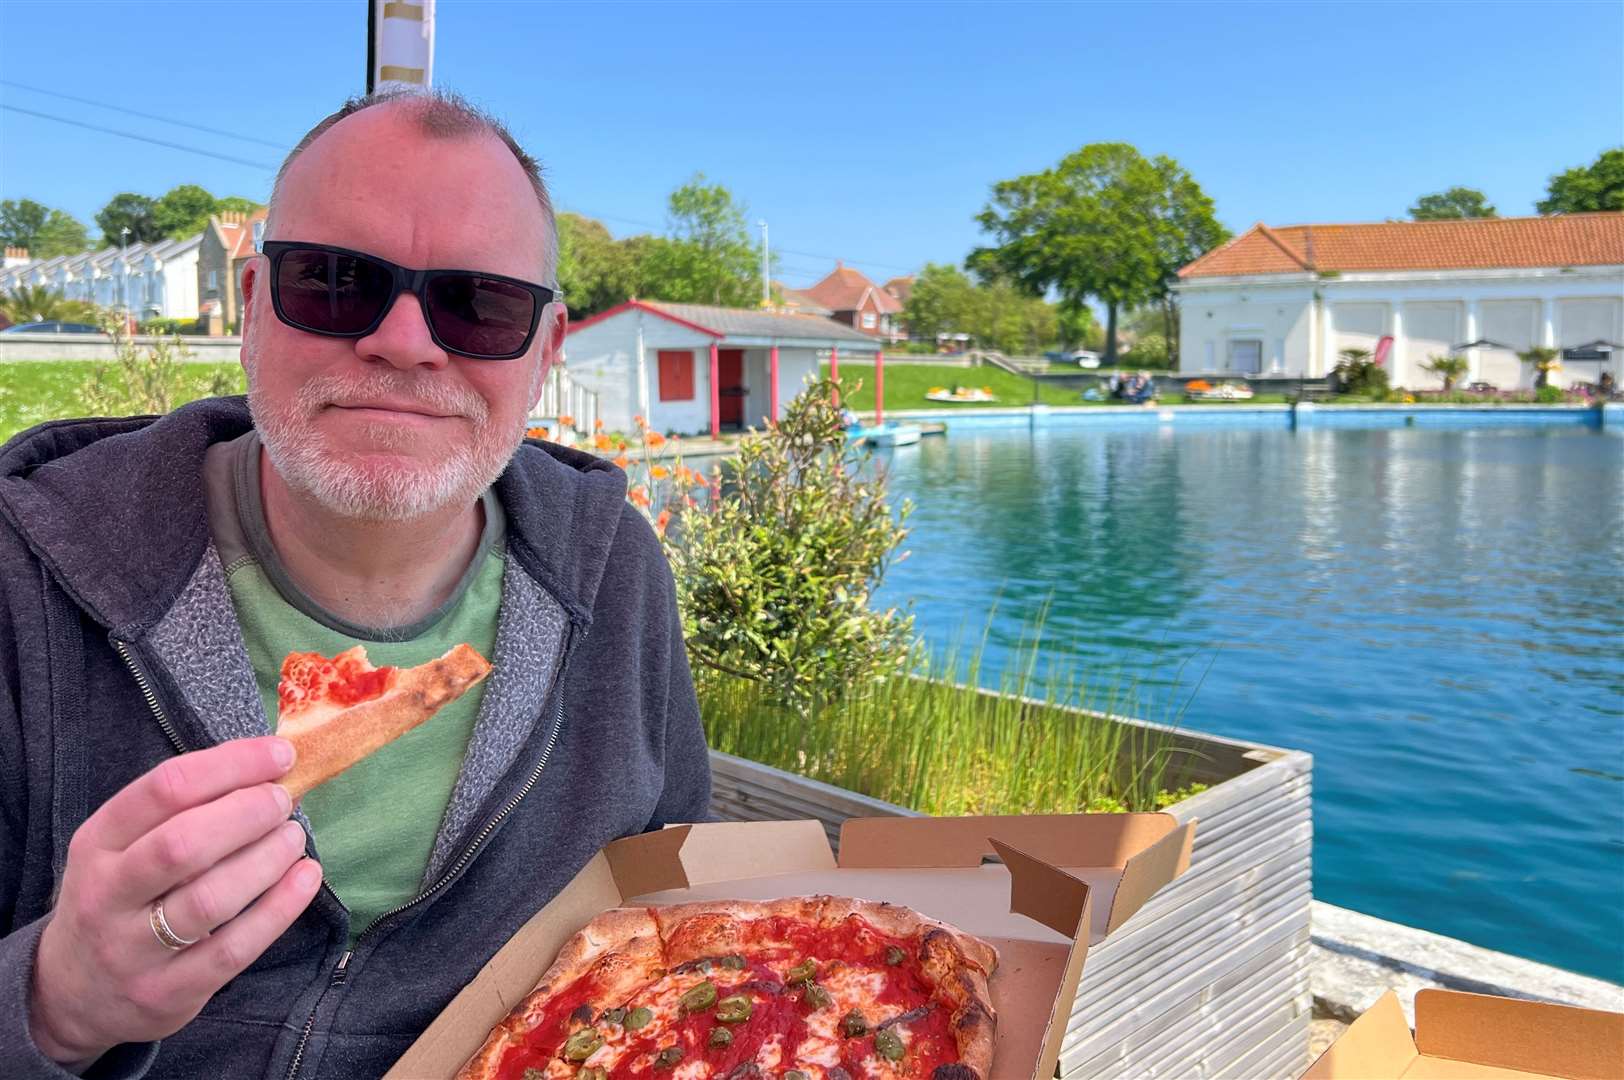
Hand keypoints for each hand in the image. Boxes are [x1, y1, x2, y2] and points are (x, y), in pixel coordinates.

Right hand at [27, 737, 322, 1067]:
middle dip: (248, 813)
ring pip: (211, 898)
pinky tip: (305, 878)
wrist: (72, 995)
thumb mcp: (121, 848)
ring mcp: (132, 949)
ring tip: (294, 837)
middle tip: (284, 801)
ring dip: (267, 859)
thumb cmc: (119, 898)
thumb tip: (268, 766)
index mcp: (96, 843)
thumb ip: (179, 811)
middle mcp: (106, 895)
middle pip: (183, 844)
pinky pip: (233, 948)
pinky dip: (279, 909)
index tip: (279, 755)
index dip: (231, 765)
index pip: (164, 789)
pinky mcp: (167, 992)